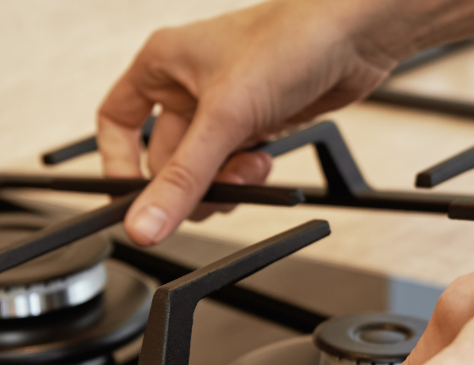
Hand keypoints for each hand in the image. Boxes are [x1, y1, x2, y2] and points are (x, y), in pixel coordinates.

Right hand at [97, 0, 400, 244]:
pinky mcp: (255, 121)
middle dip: (188, 182)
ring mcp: (222, 105)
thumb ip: (183, 179)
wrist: (356, 33)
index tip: (132, 199)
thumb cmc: (291, 38)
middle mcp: (188, 83)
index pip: (117, 123)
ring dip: (222, 181)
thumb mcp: (225, 118)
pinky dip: (247, 174)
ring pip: (201, 168)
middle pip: (163, 157)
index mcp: (162, 64)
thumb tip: (145, 223)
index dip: (119, 164)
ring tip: (245, 169)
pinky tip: (263, 162)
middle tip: (207, 193)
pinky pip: (233, 165)